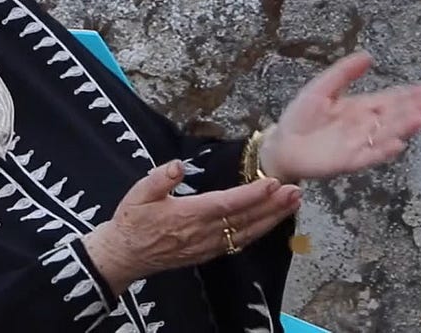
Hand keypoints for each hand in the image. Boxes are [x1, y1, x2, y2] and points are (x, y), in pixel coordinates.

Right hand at [82, 160, 300, 294]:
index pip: (227, 204)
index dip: (251, 194)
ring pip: (247, 233)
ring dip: (272, 219)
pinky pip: (239, 242)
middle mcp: (202, 232)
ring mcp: (208, 245)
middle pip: (245, 219)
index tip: (272, 182)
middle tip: (296, 191)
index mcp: (187, 215)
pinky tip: (271, 222)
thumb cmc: (132, 219)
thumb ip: (159, 178)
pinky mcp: (208, 252)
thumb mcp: (138, 193)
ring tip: (293, 204)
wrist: (125, 254)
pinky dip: (259, 232)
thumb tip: (178, 165)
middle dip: (272, 206)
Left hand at [260, 52, 420, 182]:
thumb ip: (344, 73)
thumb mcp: (322, 88)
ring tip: (420, 118)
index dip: (408, 95)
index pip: (389, 100)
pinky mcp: (349, 161)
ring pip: (386, 135)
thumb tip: (368, 55)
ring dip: (404, 128)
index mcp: (360, 108)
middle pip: (393, 117)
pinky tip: (398, 144)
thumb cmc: (301, 116)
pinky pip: (369, 156)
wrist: (282, 143)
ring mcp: (359, 144)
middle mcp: (365, 127)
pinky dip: (383, 151)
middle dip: (413, 110)